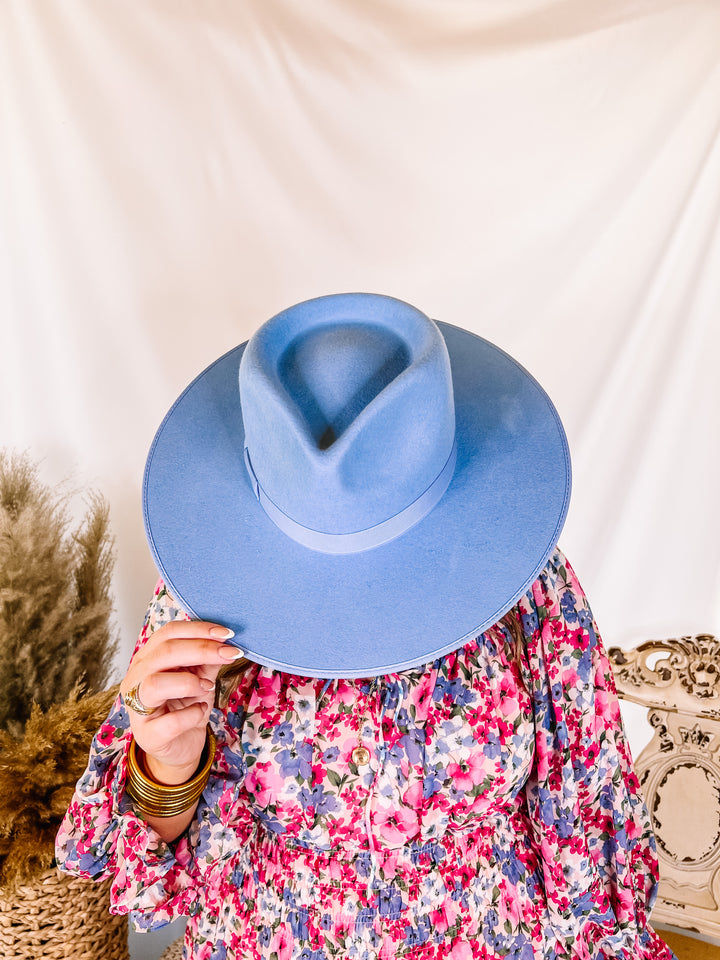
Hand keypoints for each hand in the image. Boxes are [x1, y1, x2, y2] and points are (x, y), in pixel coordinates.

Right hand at [120, 621, 243, 783]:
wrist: (182, 745)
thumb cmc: (186, 706)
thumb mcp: (200, 677)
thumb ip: (207, 659)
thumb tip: (225, 640)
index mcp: (147, 659)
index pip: (168, 633)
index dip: (198, 630)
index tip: (226, 634)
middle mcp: (136, 679)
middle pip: (164, 652)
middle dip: (202, 649)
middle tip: (229, 654)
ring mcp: (137, 708)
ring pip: (155, 683)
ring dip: (189, 682)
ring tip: (208, 687)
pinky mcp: (148, 736)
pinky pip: (170, 722)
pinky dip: (192, 714)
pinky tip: (200, 711)